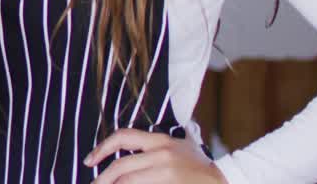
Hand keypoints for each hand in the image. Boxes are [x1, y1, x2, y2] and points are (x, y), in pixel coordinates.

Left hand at [87, 129, 224, 182]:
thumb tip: (121, 157)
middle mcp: (162, 153)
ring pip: (129, 181)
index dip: (101, 148)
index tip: (90, 161)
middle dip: (103, 178)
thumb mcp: (176, 147)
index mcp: (161, 140)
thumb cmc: (198, 166)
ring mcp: (168, 172)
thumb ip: (151, 148)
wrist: (226, 179)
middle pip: (121, 166)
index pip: (123, 137)